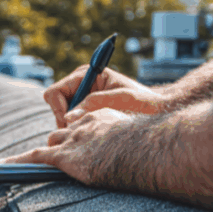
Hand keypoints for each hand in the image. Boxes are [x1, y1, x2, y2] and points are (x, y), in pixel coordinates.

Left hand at [0, 108, 135, 185]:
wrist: (141, 150)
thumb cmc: (148, 148)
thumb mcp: (141, 140)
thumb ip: (130, 141)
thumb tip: (141, 159)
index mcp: (101, 118)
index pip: (82, 123)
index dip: (79, 134)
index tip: (83, 142)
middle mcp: (84, 126)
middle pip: (64, 132)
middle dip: (61, 143)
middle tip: (65, 156)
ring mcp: (73, 140)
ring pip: (52, 143)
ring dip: (45, 153)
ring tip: (30, 163)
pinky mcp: (65, 156)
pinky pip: (36, 157)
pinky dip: (18, 161)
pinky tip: (3, 166)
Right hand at [44, 66, 165, 127]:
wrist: (157, 111)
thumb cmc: (144, 101)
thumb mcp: (121, 100)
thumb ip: (95, 104)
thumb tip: (69, 117)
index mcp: (86, 75)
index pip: (55, 92)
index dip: (59, 110)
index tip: (71, 124)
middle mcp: (80, 85)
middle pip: (55, 107)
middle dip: (64, 122)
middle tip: (83, 133)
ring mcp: (81, 100)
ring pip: (61, 119)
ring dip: (72, 128)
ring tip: (93, 134)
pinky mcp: (85, 113)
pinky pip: (71, 126)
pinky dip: (78, 132)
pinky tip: (94, 136)